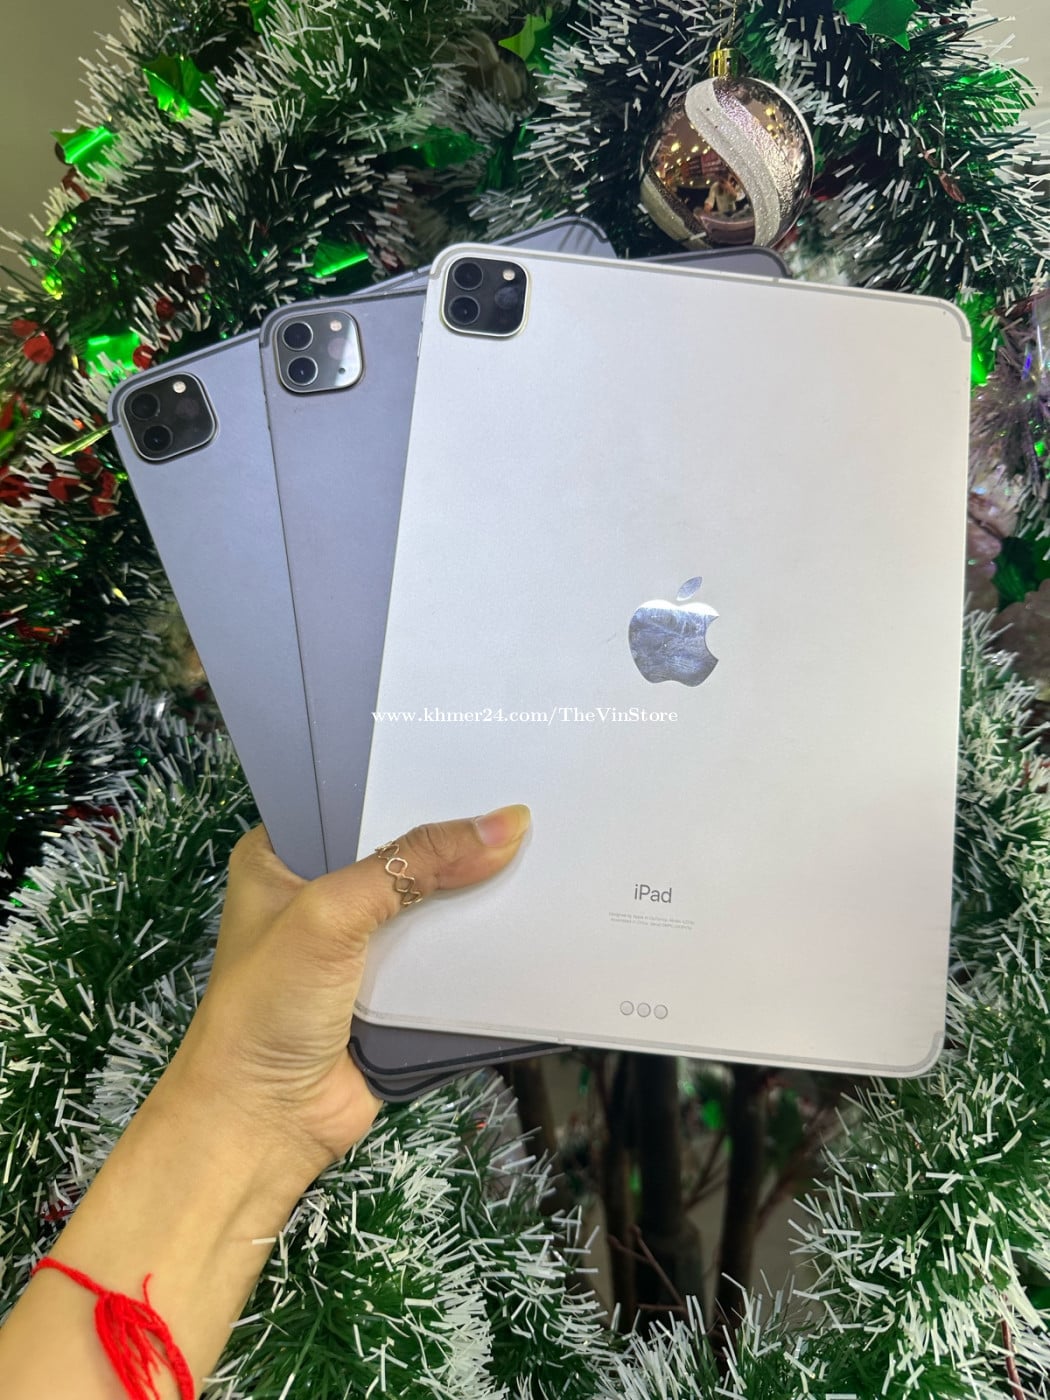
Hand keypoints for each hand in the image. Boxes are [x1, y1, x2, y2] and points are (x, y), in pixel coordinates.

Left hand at [171, 804, 530, 1189]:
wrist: (262, 1125)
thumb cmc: (269, 1006)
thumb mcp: (332, 914)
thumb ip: (414, 864)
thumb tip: (508, 823)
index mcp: (282, 855)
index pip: (355, 797)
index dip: (409, 777)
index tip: (476, 749)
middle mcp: (321, 893)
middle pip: (401, 849)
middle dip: (453, 832)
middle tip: (524, 793)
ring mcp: (360, 945)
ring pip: (430, 900)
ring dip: (475, 885)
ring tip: (545, 837)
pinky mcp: (396, 990)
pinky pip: (446, 952)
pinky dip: (481, 939)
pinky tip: (535, 907)